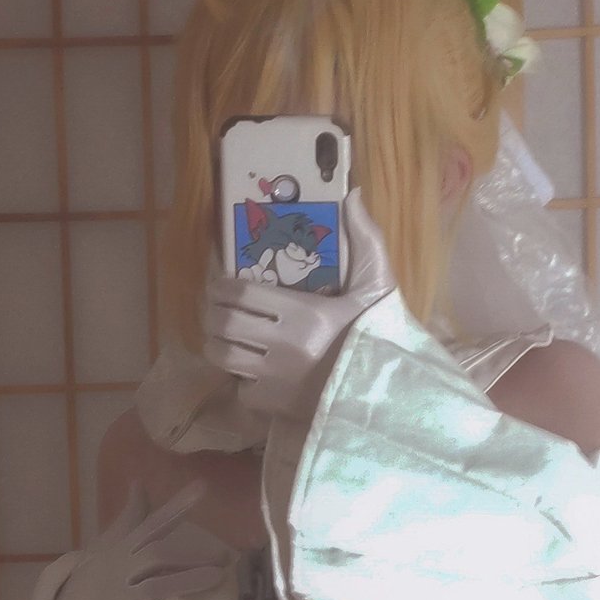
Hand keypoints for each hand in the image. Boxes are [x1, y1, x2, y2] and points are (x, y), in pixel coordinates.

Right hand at [45, 482, 229, 599]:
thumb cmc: (88, 589)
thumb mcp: (104, 551)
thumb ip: (126, 521)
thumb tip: (139, 484)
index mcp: (117, 552)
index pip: (149, 525)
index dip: (175, 507)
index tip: (202, 487)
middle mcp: (117, 572)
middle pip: (157, 554)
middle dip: (193, 554)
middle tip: (226, 557)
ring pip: (154, 586)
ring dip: (187, 580)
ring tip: (217, 578)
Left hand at [201, 190, 394, 421]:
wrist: (387, 395)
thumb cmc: (380, 338)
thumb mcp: (380, 286)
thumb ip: (366, 240)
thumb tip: (354, 194)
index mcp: (304, 314)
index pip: (241, 293)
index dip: (220, 285)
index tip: (219, 282)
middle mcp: (283, 347)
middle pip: (224, 324)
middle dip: (212, 313)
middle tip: (215, 308)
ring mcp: (276, 379)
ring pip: (223, 357)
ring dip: (217, 345)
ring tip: (223, 336)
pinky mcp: (274, 406)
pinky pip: (240, 389)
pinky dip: (238, 379)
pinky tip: (248, 370)